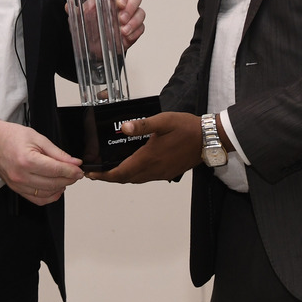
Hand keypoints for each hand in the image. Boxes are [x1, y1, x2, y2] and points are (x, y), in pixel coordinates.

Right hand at [0, 120, 83, 205]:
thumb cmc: (10, 137)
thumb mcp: (37, 138)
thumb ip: (57, 152)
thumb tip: (73, 162)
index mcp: (27, 160)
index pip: (56, 171)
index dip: (71, 171)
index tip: (79, 170)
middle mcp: (22, 175)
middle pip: (54, 183)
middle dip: (69, 179)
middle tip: (75, 173)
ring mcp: (18, 185)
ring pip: (47, 194)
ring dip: (61, 187)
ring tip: (65, 178)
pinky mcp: (16, 189)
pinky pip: (37, 199)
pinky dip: (49, 196)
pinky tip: (55, 188)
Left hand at [79, 0, 146, 58]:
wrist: (94, 48)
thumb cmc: (89, 28)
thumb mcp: (79, 18)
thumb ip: (74, 9)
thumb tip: (68, 3)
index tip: (119, 3)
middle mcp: (122, 5)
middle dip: (131, 7)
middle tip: (121, 18)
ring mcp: (130, 17)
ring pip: (141, 12)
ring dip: (134, 21)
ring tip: (123, 30)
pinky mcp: (135, 29)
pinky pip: (141, 27)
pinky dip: (135, 32)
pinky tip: (126, 37)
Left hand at [88, 111, 203, 182]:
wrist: (209, 139)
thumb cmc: (187, 128)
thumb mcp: (164, 121)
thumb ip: (143, 124)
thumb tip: (125, 127)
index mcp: (149, 157)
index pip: (121, 172)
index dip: (104, 175)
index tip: (92, 174)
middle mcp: (154, 169)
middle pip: (126, 179)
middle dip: (110, 177)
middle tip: (97, 171)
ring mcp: (162, 173)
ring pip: (136, 179)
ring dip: (122, 176)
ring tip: (110, 168)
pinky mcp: (168, 172)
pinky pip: (146, 178)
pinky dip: (134, 175)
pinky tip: (133, 165)